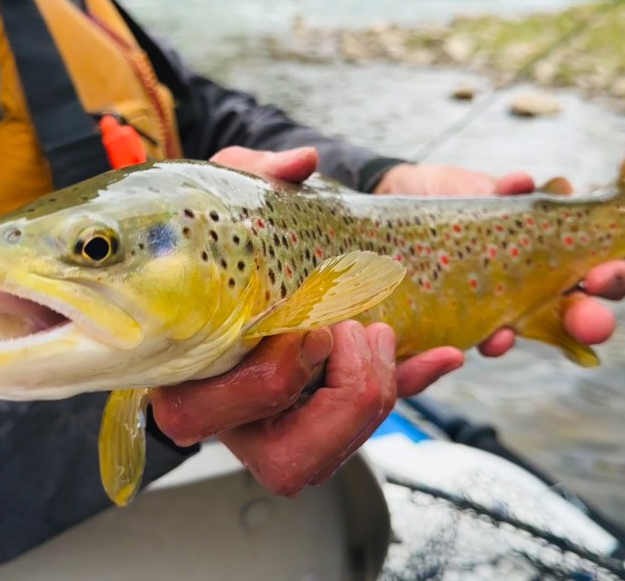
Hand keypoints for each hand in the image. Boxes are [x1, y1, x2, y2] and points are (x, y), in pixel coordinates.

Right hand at [149, 147, 463, 497]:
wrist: (236, 251)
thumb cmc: (219, 230)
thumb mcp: (224, 193)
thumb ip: (254, 174)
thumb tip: (304, 165)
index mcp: (183, 374)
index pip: (213, 411)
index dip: (277, 374)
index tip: (311, 322)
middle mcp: (229, 416)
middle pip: (286, 459)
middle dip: (342, 399)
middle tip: (352, 331)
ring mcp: (277, 423)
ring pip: (331, 456)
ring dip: (376, 395)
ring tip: (381, 332)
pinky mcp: (320, 413)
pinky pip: (368, 424)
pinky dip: (410, 387)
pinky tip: (442, 353)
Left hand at [374, 163, 624, 356]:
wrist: (405, 200)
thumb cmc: (459, 195)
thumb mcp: (485, 190)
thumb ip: (506, 193)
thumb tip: (520, 183)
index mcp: (557, 255)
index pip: (600, 274)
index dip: (611, 278)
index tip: (603, 277)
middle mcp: (534, 289)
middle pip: (574, 315)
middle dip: (587, 322)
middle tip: (592, 325)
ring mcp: (494, 308)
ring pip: (513, 336)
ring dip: (512, 339)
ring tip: (507, 336)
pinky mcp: (454, 322)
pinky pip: (463, 343)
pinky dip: (471, 347)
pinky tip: (473, 346)